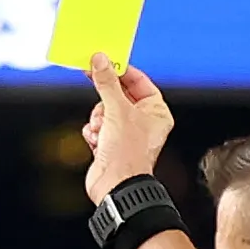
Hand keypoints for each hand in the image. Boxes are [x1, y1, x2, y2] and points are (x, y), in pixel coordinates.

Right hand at [81, 56, 174, 208]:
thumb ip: (107, 82)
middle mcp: (144, 122)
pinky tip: (97, 140)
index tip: (105, 61)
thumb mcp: (116, 109)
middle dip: (105, 100)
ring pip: (105, 111)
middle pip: (118, 95)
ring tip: (101, 129)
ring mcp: (127, 134)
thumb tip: (100, 61)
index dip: (121, 71)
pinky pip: (98, 127)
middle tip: (93, 82)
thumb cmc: (127, 154)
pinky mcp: (111, 145)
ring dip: (98, 118)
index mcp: (156, 111)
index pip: (139, 81)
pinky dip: (94, 132)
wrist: (114, 186)